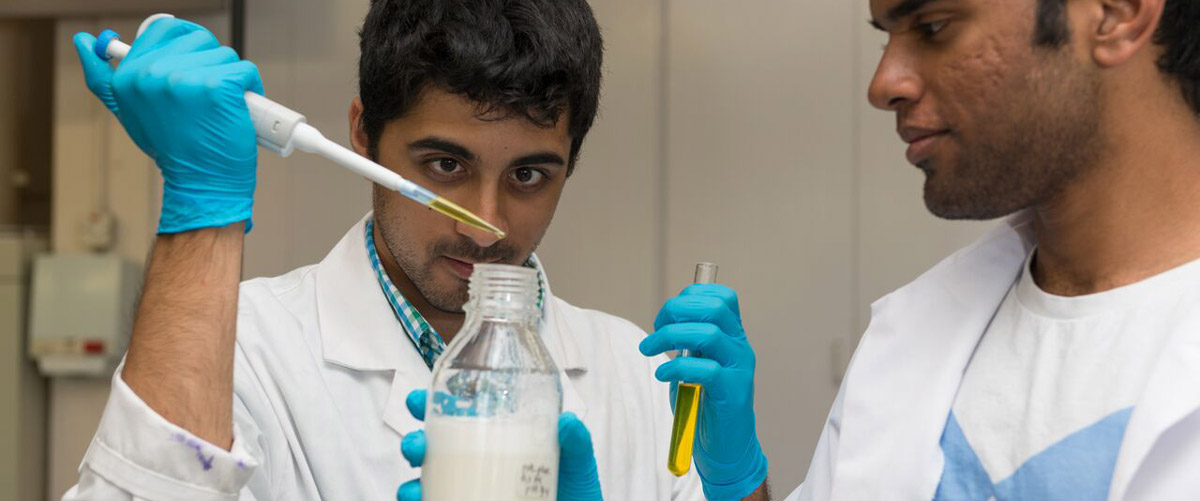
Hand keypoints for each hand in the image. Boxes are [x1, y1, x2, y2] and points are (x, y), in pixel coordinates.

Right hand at [73, 17, 262, 233]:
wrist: (200, 185)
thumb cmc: (172, 149)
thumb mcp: (128, 112)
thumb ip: (104, 78)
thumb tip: (81, 42)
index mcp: (128, 76)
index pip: (164, 29)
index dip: (187, 43)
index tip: (195, 65)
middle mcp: (152, 74)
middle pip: (200, 40)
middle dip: (211, 64)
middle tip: (207, 97)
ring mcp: (185, 79)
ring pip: (225, 55)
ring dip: (231, 78)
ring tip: (221, 107)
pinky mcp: (218, 86)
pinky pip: (245, 71)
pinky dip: (250, 88)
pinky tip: (239, 110)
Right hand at [397, 390, 602, 500]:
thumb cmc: (573, 490)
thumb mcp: (576, 462)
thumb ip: (575, 442)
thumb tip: (567, 421)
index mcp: (496, 440)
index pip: (458, 418)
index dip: (432, 406)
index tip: (418, 401)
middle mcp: (477, 465)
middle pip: (432, 449)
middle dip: (415, 441)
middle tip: (418, 443)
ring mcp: (470, 491)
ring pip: (426, 482)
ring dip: (410, 482)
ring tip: (415, 484)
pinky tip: (421, 499)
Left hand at [640, 284, 767, 500]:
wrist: (727, 446)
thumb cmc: (705, 403)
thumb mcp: (697, 362)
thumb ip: (689, 341)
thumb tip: (666, 319)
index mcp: (733, 336)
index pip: (723, 297)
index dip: (691, 296)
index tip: (667, 315)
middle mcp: (741, 347)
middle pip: (714, 308)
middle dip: (676, 311)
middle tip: (655, 330)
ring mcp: (740, 369)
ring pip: (709, 334)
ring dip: (669, 336)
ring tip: (649, 349)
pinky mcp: (733, 393)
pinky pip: (706, 370)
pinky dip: (678, 368)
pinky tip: (663, 375)